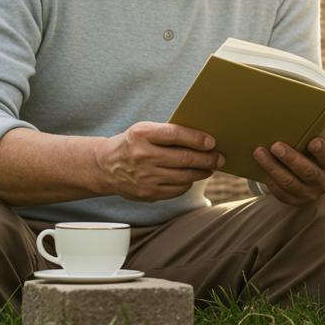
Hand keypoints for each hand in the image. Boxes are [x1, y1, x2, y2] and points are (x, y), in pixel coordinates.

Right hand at [94, 122, 224, 202]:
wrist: (105, 167)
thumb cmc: (133, 144)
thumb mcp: (144, 131)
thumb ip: (168, 133)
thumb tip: (204, 139)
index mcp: (142, 135)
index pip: (175, 135)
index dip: (196, 138)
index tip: (212, 142)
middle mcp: (142, 156)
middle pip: (184, 158)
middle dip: (207, 159)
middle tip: (220, 158)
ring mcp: (144, 177)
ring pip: (184, 176)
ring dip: (202, 172)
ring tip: (211, 168)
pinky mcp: (147, 194)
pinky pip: (177, 189)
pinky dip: (188, 183)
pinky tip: (192, 177)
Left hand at [253, 138, 324, 204]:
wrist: (314, 177)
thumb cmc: (315, 153)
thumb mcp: (320, 147)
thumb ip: (312, 138)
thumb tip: (292, 119)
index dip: (323, 151)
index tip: (313, 141)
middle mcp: (323, 182)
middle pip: (307, 171)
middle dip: (291, 158)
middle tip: (276, 146)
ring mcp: (308, 193)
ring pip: (289, 182)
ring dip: (272, 167)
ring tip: (259, 153)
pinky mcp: (292, 199)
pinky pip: (278, 190)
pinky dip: (268, 177)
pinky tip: (258, 166)